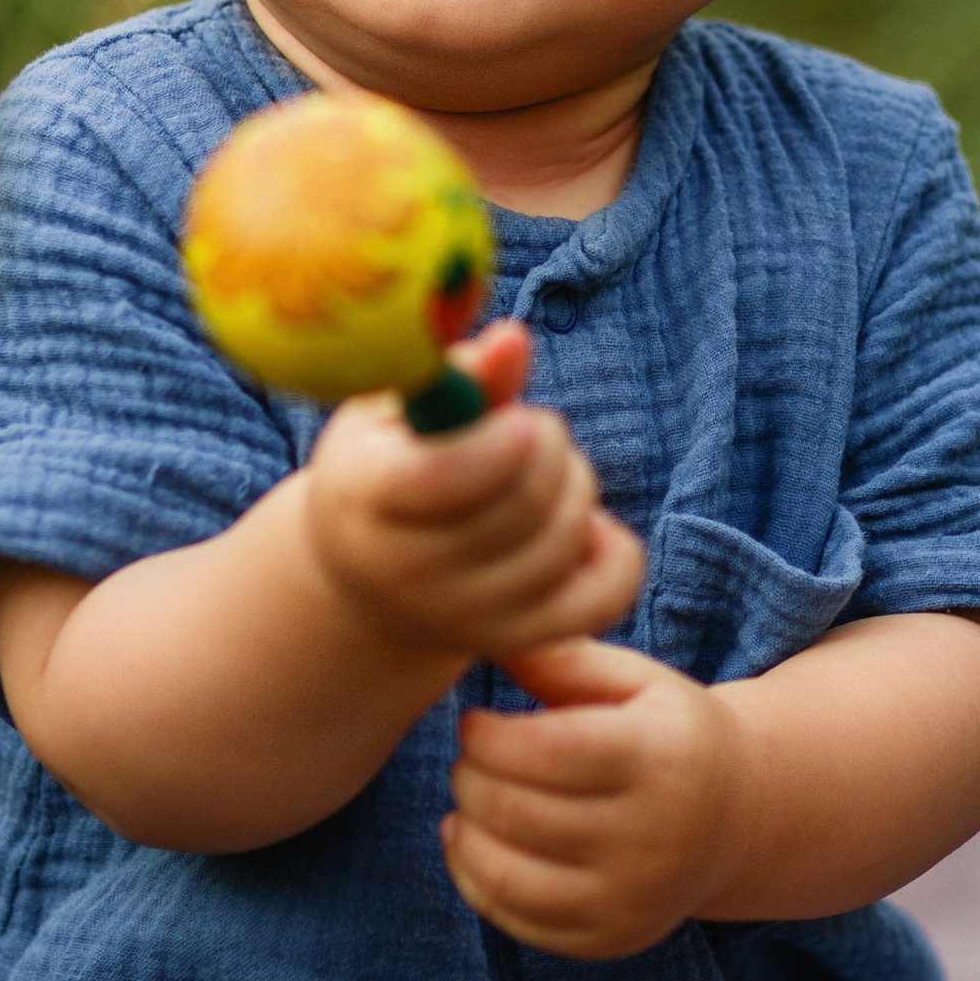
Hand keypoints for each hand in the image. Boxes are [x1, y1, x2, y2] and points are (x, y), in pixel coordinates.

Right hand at [303, 322, 644, 662]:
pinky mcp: (522, 639)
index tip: (518, 419)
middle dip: (549, 444)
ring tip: (543, 470)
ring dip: (575, 484)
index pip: (445, 477)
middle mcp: (408, 573)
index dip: (504, 439)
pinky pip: (608, 591)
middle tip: (532, 429)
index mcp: (364, 496)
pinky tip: (580, 524)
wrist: (369, 581)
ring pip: (566, 539)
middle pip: (523, 503)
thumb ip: (459, 374)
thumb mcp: (398, 407)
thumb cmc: (387, 464)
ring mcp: (467, 619)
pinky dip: (615, 548)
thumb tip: (514, 341)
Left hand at [443, 634, 741, 958]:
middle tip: (469, 758)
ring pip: (507, 874)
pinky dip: (476, 879)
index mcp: (660, 758)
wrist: (737, 817)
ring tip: (468, 798)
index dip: (487, 736)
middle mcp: (653, 836)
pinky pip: (517, 921)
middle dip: (470, 777)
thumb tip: (491, 644)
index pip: (543, 751)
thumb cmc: (667, 732)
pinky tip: (473, 841)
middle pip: (517, 810)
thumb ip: (565, 660)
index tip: (473, 722)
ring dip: (466, 829)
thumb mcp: (635, 680)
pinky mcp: (612, 938)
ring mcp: (633, 898)